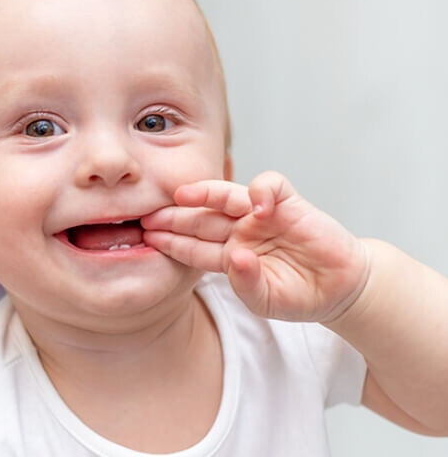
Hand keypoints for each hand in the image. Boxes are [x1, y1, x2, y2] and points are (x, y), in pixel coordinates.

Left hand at [142, 171, 369, 322]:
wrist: (339, 288)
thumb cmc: (298, 295)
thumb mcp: (266, 299)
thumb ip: (246, 283)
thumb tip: (237, 257)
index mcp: (229, 255)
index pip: (194, 246)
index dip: (172, 242)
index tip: (148, 238)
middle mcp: (240, 231)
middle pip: (202, 219)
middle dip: (176, 216)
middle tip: (149, 213)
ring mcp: (261, 215)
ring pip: (228, 197)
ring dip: (205, 194)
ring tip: (182, 195)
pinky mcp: (288, 203)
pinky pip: (270, 187)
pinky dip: (262, 190)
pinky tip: (256, 205)